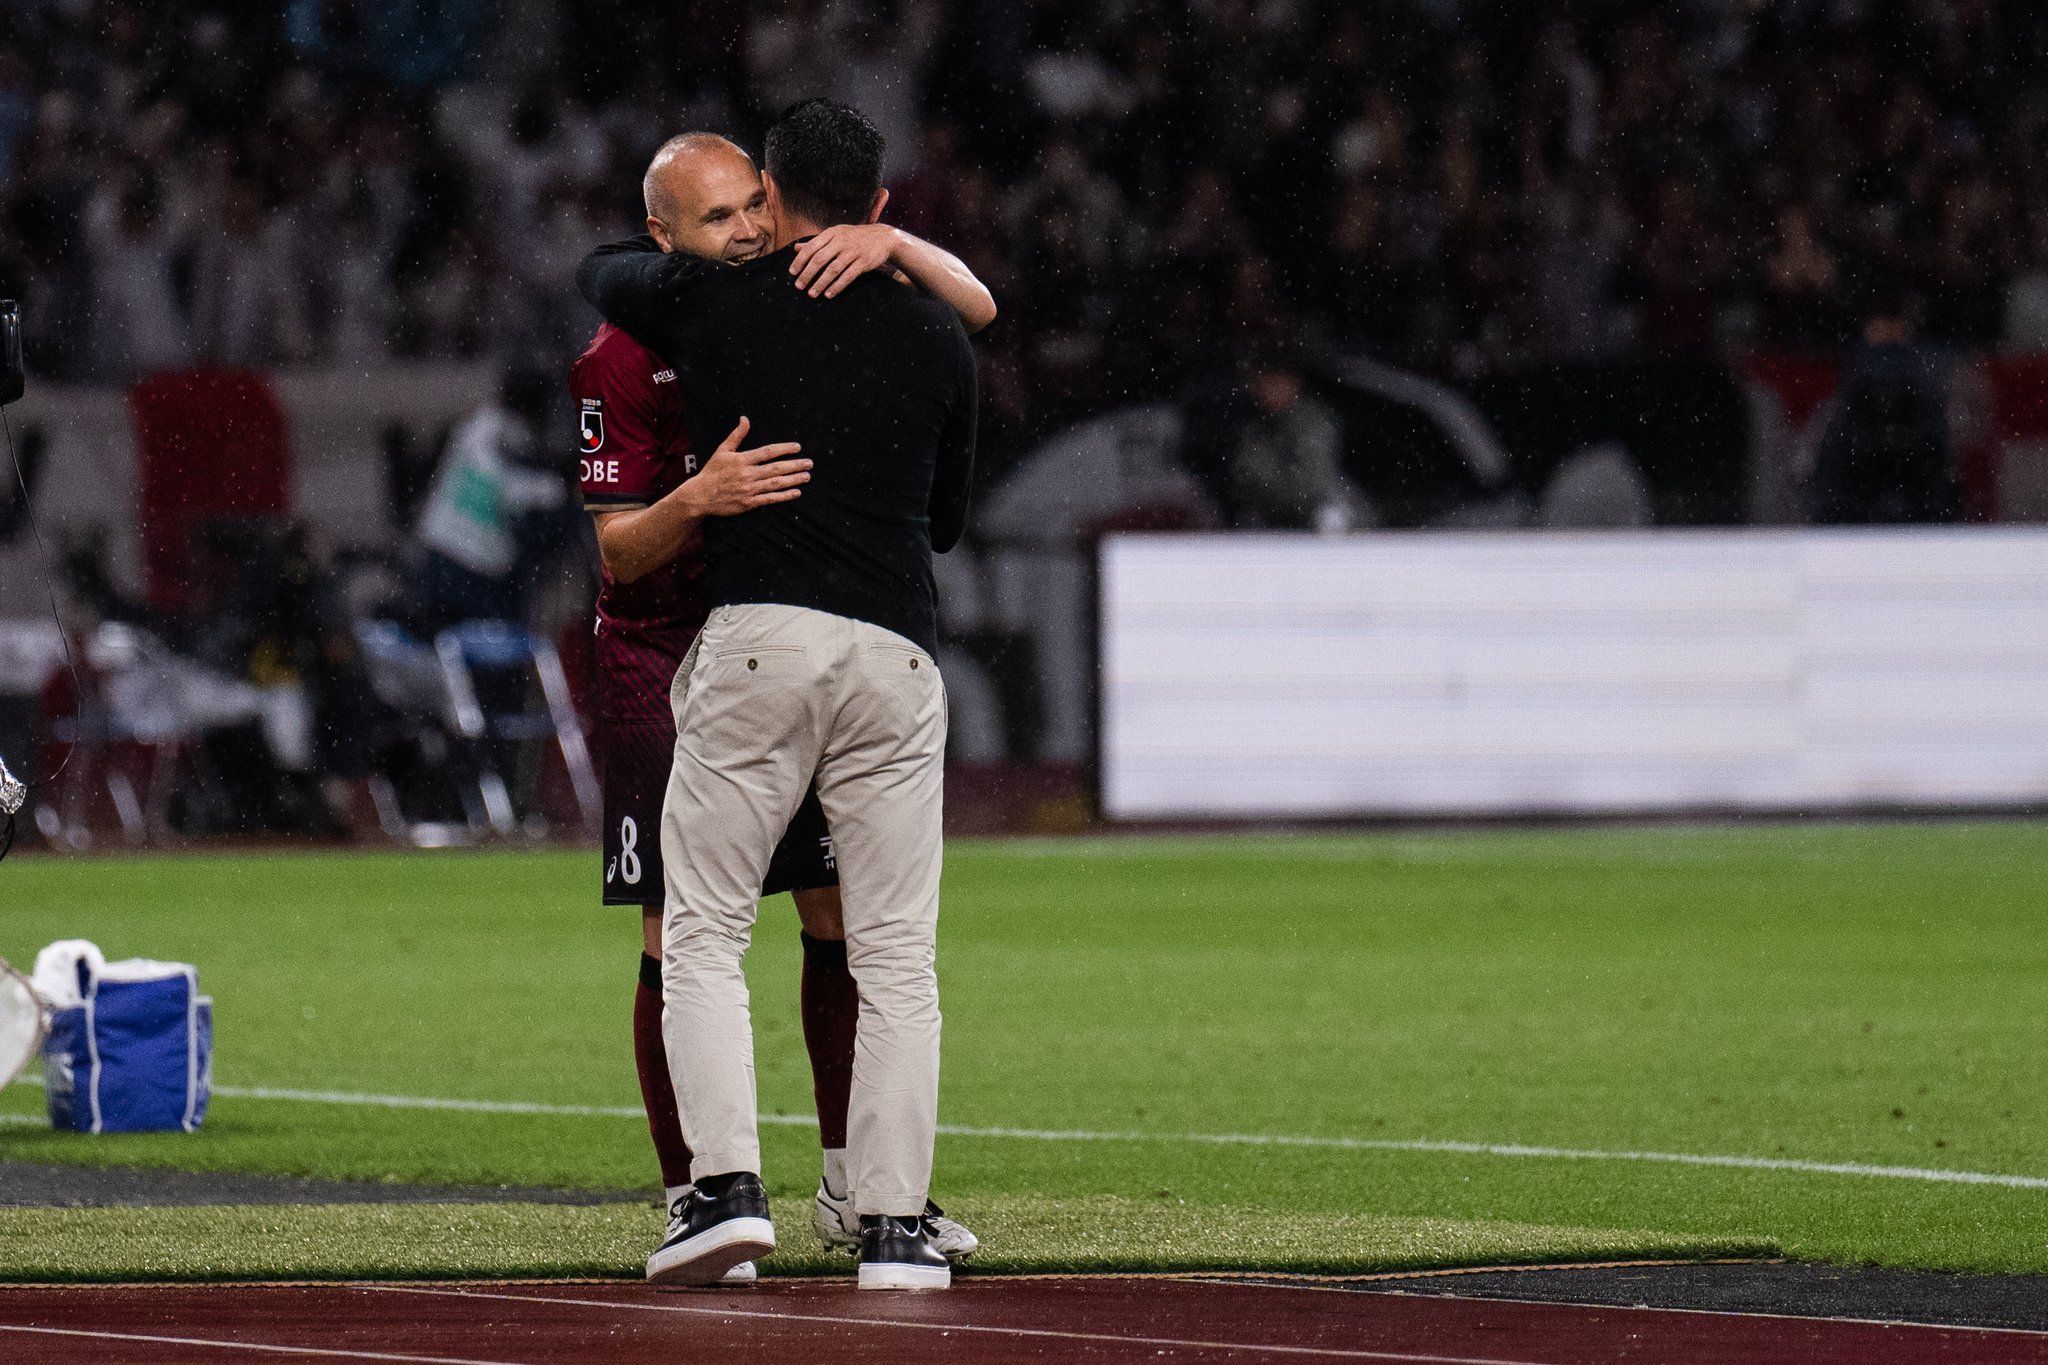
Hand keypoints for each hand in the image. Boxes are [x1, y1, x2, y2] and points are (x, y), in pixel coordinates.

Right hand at [686, 418, 808, 515]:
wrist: (700, 495)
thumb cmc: (712, 472)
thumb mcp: (722, 450)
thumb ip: (737, 435)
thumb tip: (745, 419)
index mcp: (742, 460)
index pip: (768, 452)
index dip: (784, 449)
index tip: (797, 447)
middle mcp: (748, 474)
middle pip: (776, 468)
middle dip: (795, 465)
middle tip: (809, 463)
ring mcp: (749, 489)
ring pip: (776, 483)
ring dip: (793, 480)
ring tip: (807, 476)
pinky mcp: (749, 503)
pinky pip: (770, 499)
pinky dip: (784, 496)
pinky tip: (796, 492)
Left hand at [790, 225, 900, 298]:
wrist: (883, 237)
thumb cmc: (854, 237)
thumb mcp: (835, 234)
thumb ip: (817, 242)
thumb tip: (796, 248)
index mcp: (832, 233)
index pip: (811, 247)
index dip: (800, 261)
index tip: (792, 273)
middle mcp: (841, 241)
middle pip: (820, 259)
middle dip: (807, 274)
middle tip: (799, 286)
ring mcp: (853, 252)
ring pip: (833, 270)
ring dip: (821, 283)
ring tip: (811, 294)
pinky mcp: (864, 262)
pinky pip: (848, 276)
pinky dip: (837, 286)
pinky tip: (829, 294)